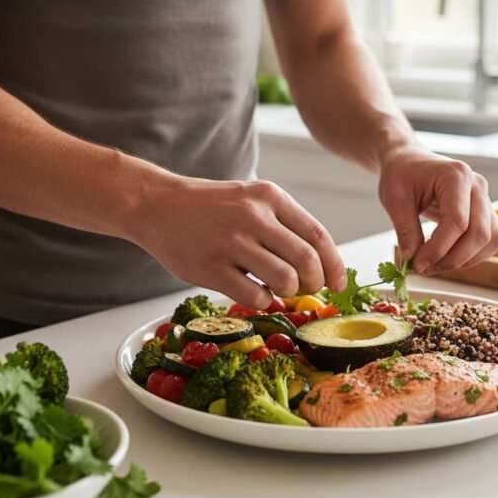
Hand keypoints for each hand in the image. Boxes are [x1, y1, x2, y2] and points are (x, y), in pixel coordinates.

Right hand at [132, 177, 346, 308]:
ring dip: (288, 292)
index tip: (338, 284)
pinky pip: (255, 296)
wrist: (159, 205)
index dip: (334, 265)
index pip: (318, 235)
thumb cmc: (212, 207)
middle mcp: (254, 216)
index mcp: (270, 197)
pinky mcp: (211, 267)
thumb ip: (284, 224)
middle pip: (307, 261)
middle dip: (314, 283)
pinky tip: (253, 291)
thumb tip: (321, 264)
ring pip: (285, 281)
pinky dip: (263, 301)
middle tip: (306, 288)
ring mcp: (232, 242)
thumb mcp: (252, 199)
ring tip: (276, 287)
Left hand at [378, 146, 497, 274]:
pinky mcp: (485, 211)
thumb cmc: (401, 174)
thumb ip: (405, 231)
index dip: (438, 249)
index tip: (417, 264)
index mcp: (456, 176)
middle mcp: (477, 186)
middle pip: (479, 233)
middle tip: (424, 268)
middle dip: (452, 258)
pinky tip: (446, 256)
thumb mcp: (394, 199)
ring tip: (433, 263)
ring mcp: (485, 198)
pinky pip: (490, 240)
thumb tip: (411, 262)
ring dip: (464, 260)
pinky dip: (471, 255)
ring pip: (490, 240)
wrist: (409, 161)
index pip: (457, 221)